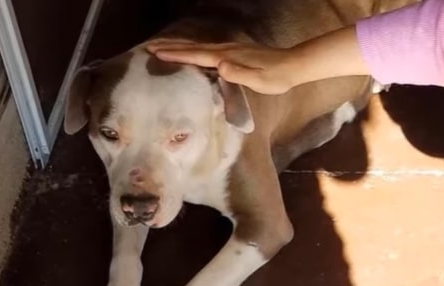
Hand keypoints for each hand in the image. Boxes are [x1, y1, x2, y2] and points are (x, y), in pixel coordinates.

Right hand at [147, 26, 368, 94]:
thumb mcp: (259, 80)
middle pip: (194, 47)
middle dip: (172, 47)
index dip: (175, 54)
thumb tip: (220, 66)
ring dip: (181, 47)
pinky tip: (194, 54)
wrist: (293, 66)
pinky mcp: (237, 53)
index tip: (155, 52)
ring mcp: (232, 50)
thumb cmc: (276, 78)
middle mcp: (227, 50)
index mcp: (227, 58)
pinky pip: (209, 50)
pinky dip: (195, 50)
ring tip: (165, 48)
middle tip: (149, 46)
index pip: (196, 55)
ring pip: (200, 47)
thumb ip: (239, 74)